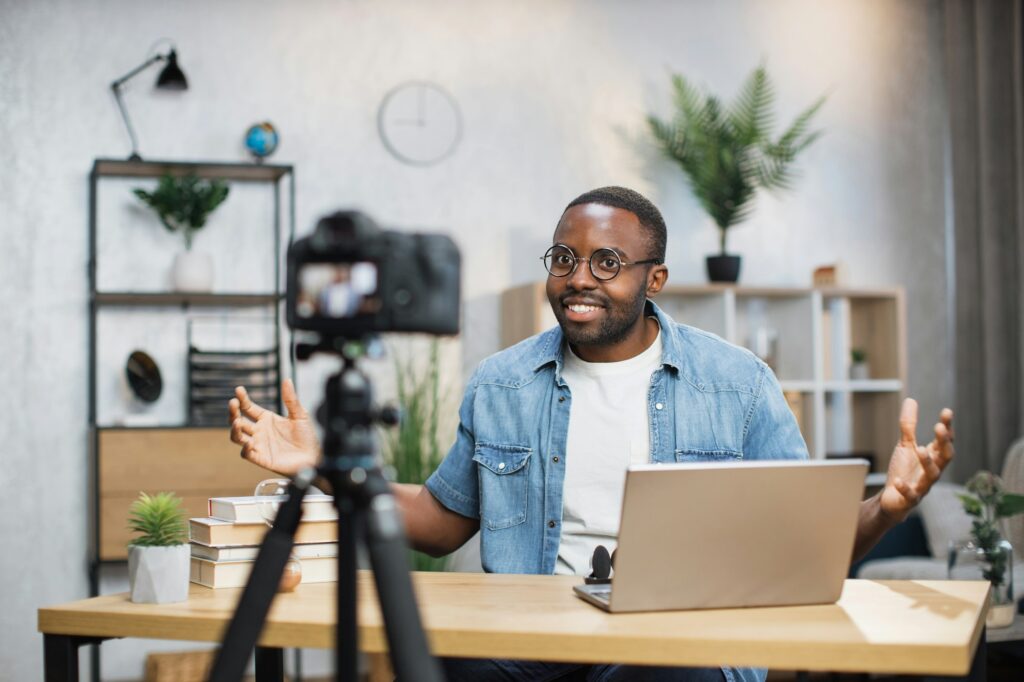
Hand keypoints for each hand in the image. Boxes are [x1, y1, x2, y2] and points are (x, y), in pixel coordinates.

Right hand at [229, 378, 319, 475]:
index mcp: (266, 419)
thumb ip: (291, 399)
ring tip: (237, 422)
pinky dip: (245, 448)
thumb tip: (287, 380)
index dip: (242, 399)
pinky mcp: (261, 458)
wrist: (313, 457)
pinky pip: (247, 454)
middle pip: (238, 421)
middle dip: (233, 412)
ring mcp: (259, 444)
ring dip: (234, 429)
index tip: (239, 389)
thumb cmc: (306, 437)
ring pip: (238, 437)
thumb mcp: (300, 415)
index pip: (248, 407)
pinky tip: (249, 442)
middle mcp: (259, 431)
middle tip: (233, 402)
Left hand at [879, 398, 954, 520]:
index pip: (944, 441)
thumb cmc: (903, 471)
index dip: (947, 428)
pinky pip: (911, 495)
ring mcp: (923, 485)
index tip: (947, 412)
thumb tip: (911, 400)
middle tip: (939, 428)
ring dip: (928, 462)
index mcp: (933, 457)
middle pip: (945, 457)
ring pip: (932, 475)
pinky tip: (898, 481)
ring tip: (920, 449)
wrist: (892, 499)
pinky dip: (906, 488)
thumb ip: (909, 425)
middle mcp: (932, 471)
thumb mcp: (905, 445)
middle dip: (944, 443)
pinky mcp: (911, 499)